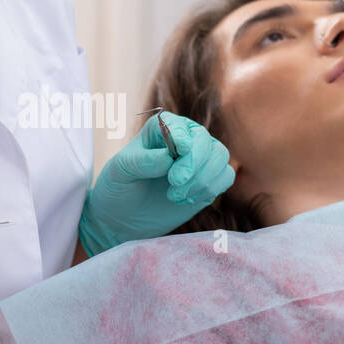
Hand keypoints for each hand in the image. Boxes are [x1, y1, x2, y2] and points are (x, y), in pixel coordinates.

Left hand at [77, 112, 233, 255]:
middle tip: (175, 183)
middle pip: (206, 142)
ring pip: (220, 158)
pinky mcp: (208, 180)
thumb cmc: (119, 187)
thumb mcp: (120, 171)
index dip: (183, 137)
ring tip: (174, 196)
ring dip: (202, 179)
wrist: (123, 217)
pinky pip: (225, 176)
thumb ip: (141, 162)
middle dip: (194, 164)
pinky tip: (187, 199)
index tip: (180, 150)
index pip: (180, 126)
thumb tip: (168, 158)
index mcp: (161, 128)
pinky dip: (210, 188)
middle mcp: (185, 139)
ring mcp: (199, 159)